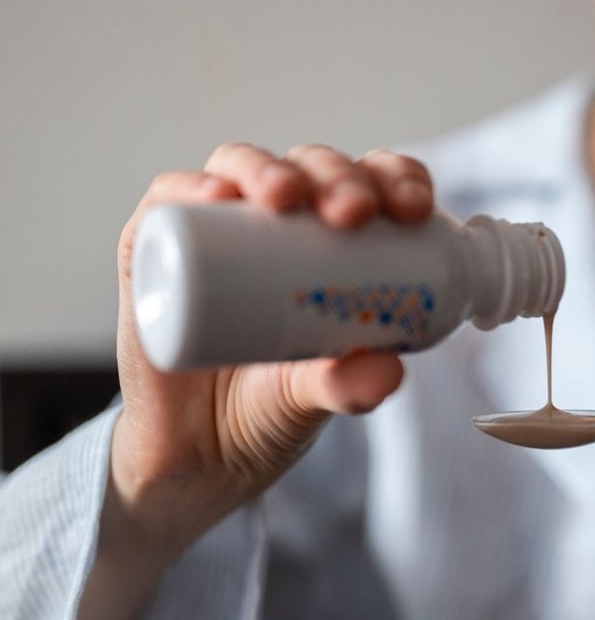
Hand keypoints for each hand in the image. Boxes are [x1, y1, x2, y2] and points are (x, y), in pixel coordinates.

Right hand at [106, 144, 432, 574]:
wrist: (197, 451)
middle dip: (340, 177)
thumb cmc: (272, 405)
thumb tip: (390, 371)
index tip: (414, 209)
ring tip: (289, 198)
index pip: (374, 185)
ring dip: (271, 170)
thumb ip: (352, 385)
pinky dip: (191, 185)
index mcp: (337, 239)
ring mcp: (216, 227)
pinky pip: (168, 199)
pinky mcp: (154, 246)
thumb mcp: (319, 395)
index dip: (396, 178)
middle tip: (355, 213)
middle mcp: (278, 221)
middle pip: (314, 168)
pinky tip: (218, 195)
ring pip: (245, 168)